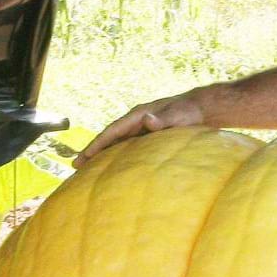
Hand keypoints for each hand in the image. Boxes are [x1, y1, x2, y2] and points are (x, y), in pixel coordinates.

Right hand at [72, 94, 202, 167]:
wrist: (202, 108)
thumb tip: (148, 120)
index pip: (112, 131)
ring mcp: (141, 127)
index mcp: (138, 115)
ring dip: (102, 154)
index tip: (83, 157)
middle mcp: (136, 120)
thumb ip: (164, 119)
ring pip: (117, 142)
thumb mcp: (178, 116)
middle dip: (92, 151)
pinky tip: (112, 166)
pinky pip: (128, 146)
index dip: (97, 144)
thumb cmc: (190, 113)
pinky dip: (117, 155)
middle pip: (109, 138)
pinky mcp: (148, 135)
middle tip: (75, 166)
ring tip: (87, 169)